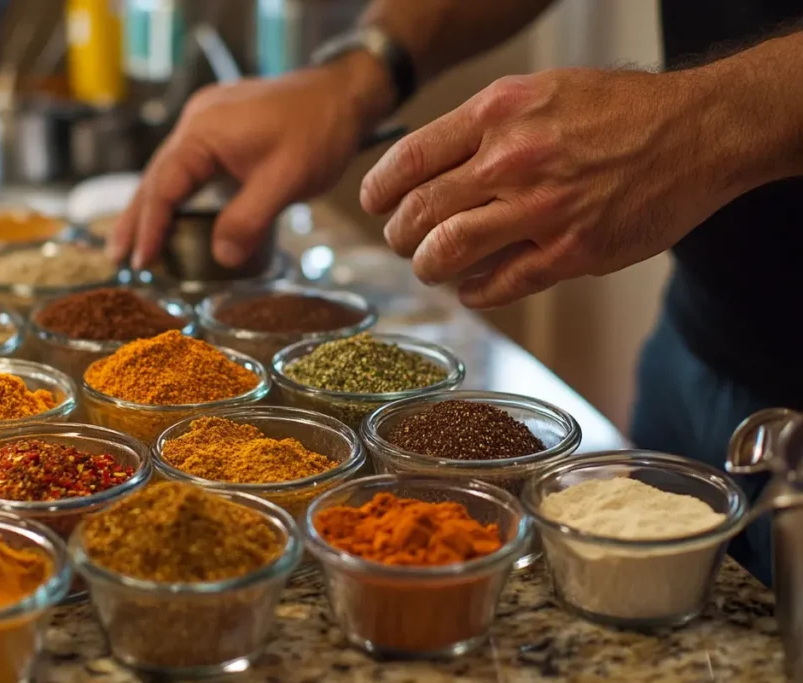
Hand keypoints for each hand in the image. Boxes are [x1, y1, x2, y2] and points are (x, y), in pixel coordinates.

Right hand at [114, 53, 393, 269]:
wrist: (344, 94)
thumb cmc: (318, 130)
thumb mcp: (285, 181)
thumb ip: (248, 220)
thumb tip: (221, 257)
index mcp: (204, 132)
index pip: (164, 186)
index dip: (150, 227)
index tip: (141, 261)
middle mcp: (197, 122)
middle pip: (156, 177)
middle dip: (135, 220)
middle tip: (118, 259)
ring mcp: (207, 122)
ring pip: (169, 171)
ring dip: (151, 208)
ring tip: (132, 245)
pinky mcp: (220, 127)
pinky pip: (187, 164)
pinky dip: (174, 193)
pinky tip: (170, 214)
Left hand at [360, 67, 736, 307]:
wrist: (696, 132)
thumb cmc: (620, 110)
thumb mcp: (541, 90)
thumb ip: (483, 125)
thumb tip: (429, 163)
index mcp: (498, 113)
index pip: (408, 160)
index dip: (378, 190)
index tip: (373, 203)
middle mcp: (511, 160)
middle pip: (417, 213)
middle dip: (398, 235)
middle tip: (401, 240)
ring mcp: (540, 210)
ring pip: (445, 254)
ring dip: (427, 267)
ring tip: (431, 266)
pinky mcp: (570, 253)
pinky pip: (499, 285)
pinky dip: (475, 293)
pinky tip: (474, 288)